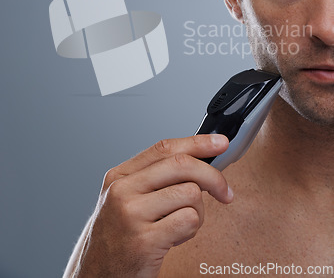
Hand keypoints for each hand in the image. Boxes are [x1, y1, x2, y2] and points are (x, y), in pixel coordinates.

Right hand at [72, 135, 232, 277]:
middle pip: (182, 165)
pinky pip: (189, 221)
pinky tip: (175, 238)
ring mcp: (131, 214)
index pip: (165, 148)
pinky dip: (191, 230)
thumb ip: (154, 178)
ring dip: (198, 213)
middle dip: (213, 177)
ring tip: (181, 225)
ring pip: (190, 194)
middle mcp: (123, 190)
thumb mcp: (127, 199)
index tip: (220, 143)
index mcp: (120, 175)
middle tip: (226, 193)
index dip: (197, 143)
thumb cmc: (119, 236)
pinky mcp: (144, 241)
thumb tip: (200, 160)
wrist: (95, 275)